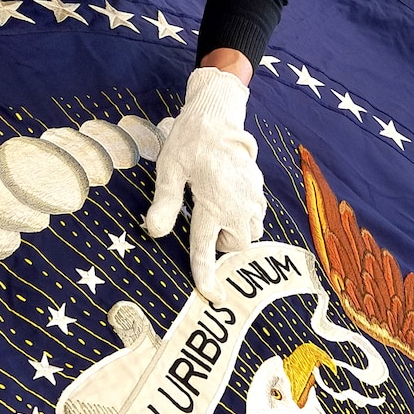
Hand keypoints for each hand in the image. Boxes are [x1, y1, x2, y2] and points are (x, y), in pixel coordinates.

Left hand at [145, 67, 265, 299]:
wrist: (218, 116)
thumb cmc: (189, 142)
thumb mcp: (169, 170)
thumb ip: (165, 204)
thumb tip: (155, 233)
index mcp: (211, 204)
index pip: (206, 250)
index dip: (206, 277)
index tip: (213, 297)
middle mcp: (236, 205)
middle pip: (235, 245)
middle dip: (222, 241)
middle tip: (204, 218)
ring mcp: (252, 197)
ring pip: (250, 232)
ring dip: (234, 229)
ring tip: (216, 206)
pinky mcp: (259, 188)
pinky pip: (256, 215)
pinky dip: (243, 215)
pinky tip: (228, 195)